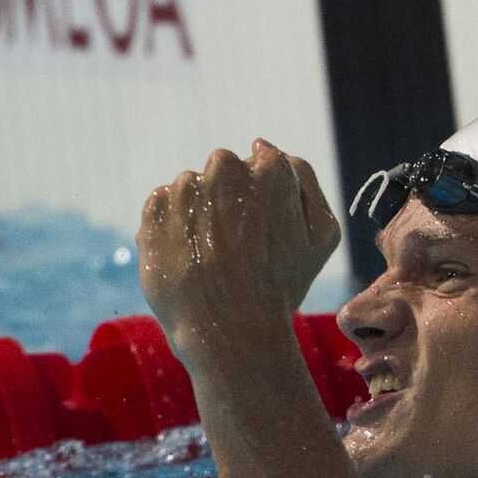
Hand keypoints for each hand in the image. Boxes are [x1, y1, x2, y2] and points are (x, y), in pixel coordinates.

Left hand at [136, 139, 340, 365]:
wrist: (230, 330)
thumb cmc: (281, 287)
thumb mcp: (321, 237)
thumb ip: (304, 181)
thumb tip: (263, 146)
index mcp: (270, 169)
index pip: (262, 163)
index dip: (261, 200)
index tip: (259, 231)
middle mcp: (226, 169)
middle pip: (224, 171)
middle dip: (227, 199)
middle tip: (233, 246)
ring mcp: (187, 188)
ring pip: (192, 188)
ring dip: (197, 213)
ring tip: (208, 257)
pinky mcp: (156, 209)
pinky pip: (163, 205)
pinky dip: (171, 226)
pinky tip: (186, 257)